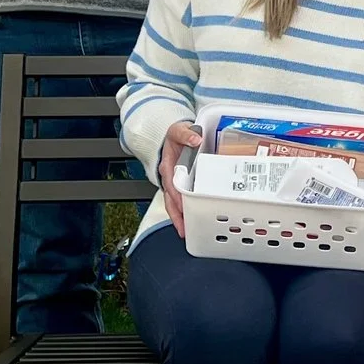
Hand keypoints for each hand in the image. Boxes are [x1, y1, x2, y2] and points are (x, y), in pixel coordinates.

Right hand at [157, 121, 200, 236]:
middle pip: (170, 200)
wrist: (175, 136)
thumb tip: (195, 140)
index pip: (171, 184)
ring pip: (174, 204)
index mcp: (168, 166)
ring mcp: (174, 184)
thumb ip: (186, 134)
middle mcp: (169, 178)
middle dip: (176, 216)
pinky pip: (182, 201)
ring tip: (187, 232)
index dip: (176, 196)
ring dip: (180, 218)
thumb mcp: (178, 130)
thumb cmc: (176, 136)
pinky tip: (193, 221)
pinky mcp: (181, 186)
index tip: (182, 205)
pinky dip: (186, 212)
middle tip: (184, 229)